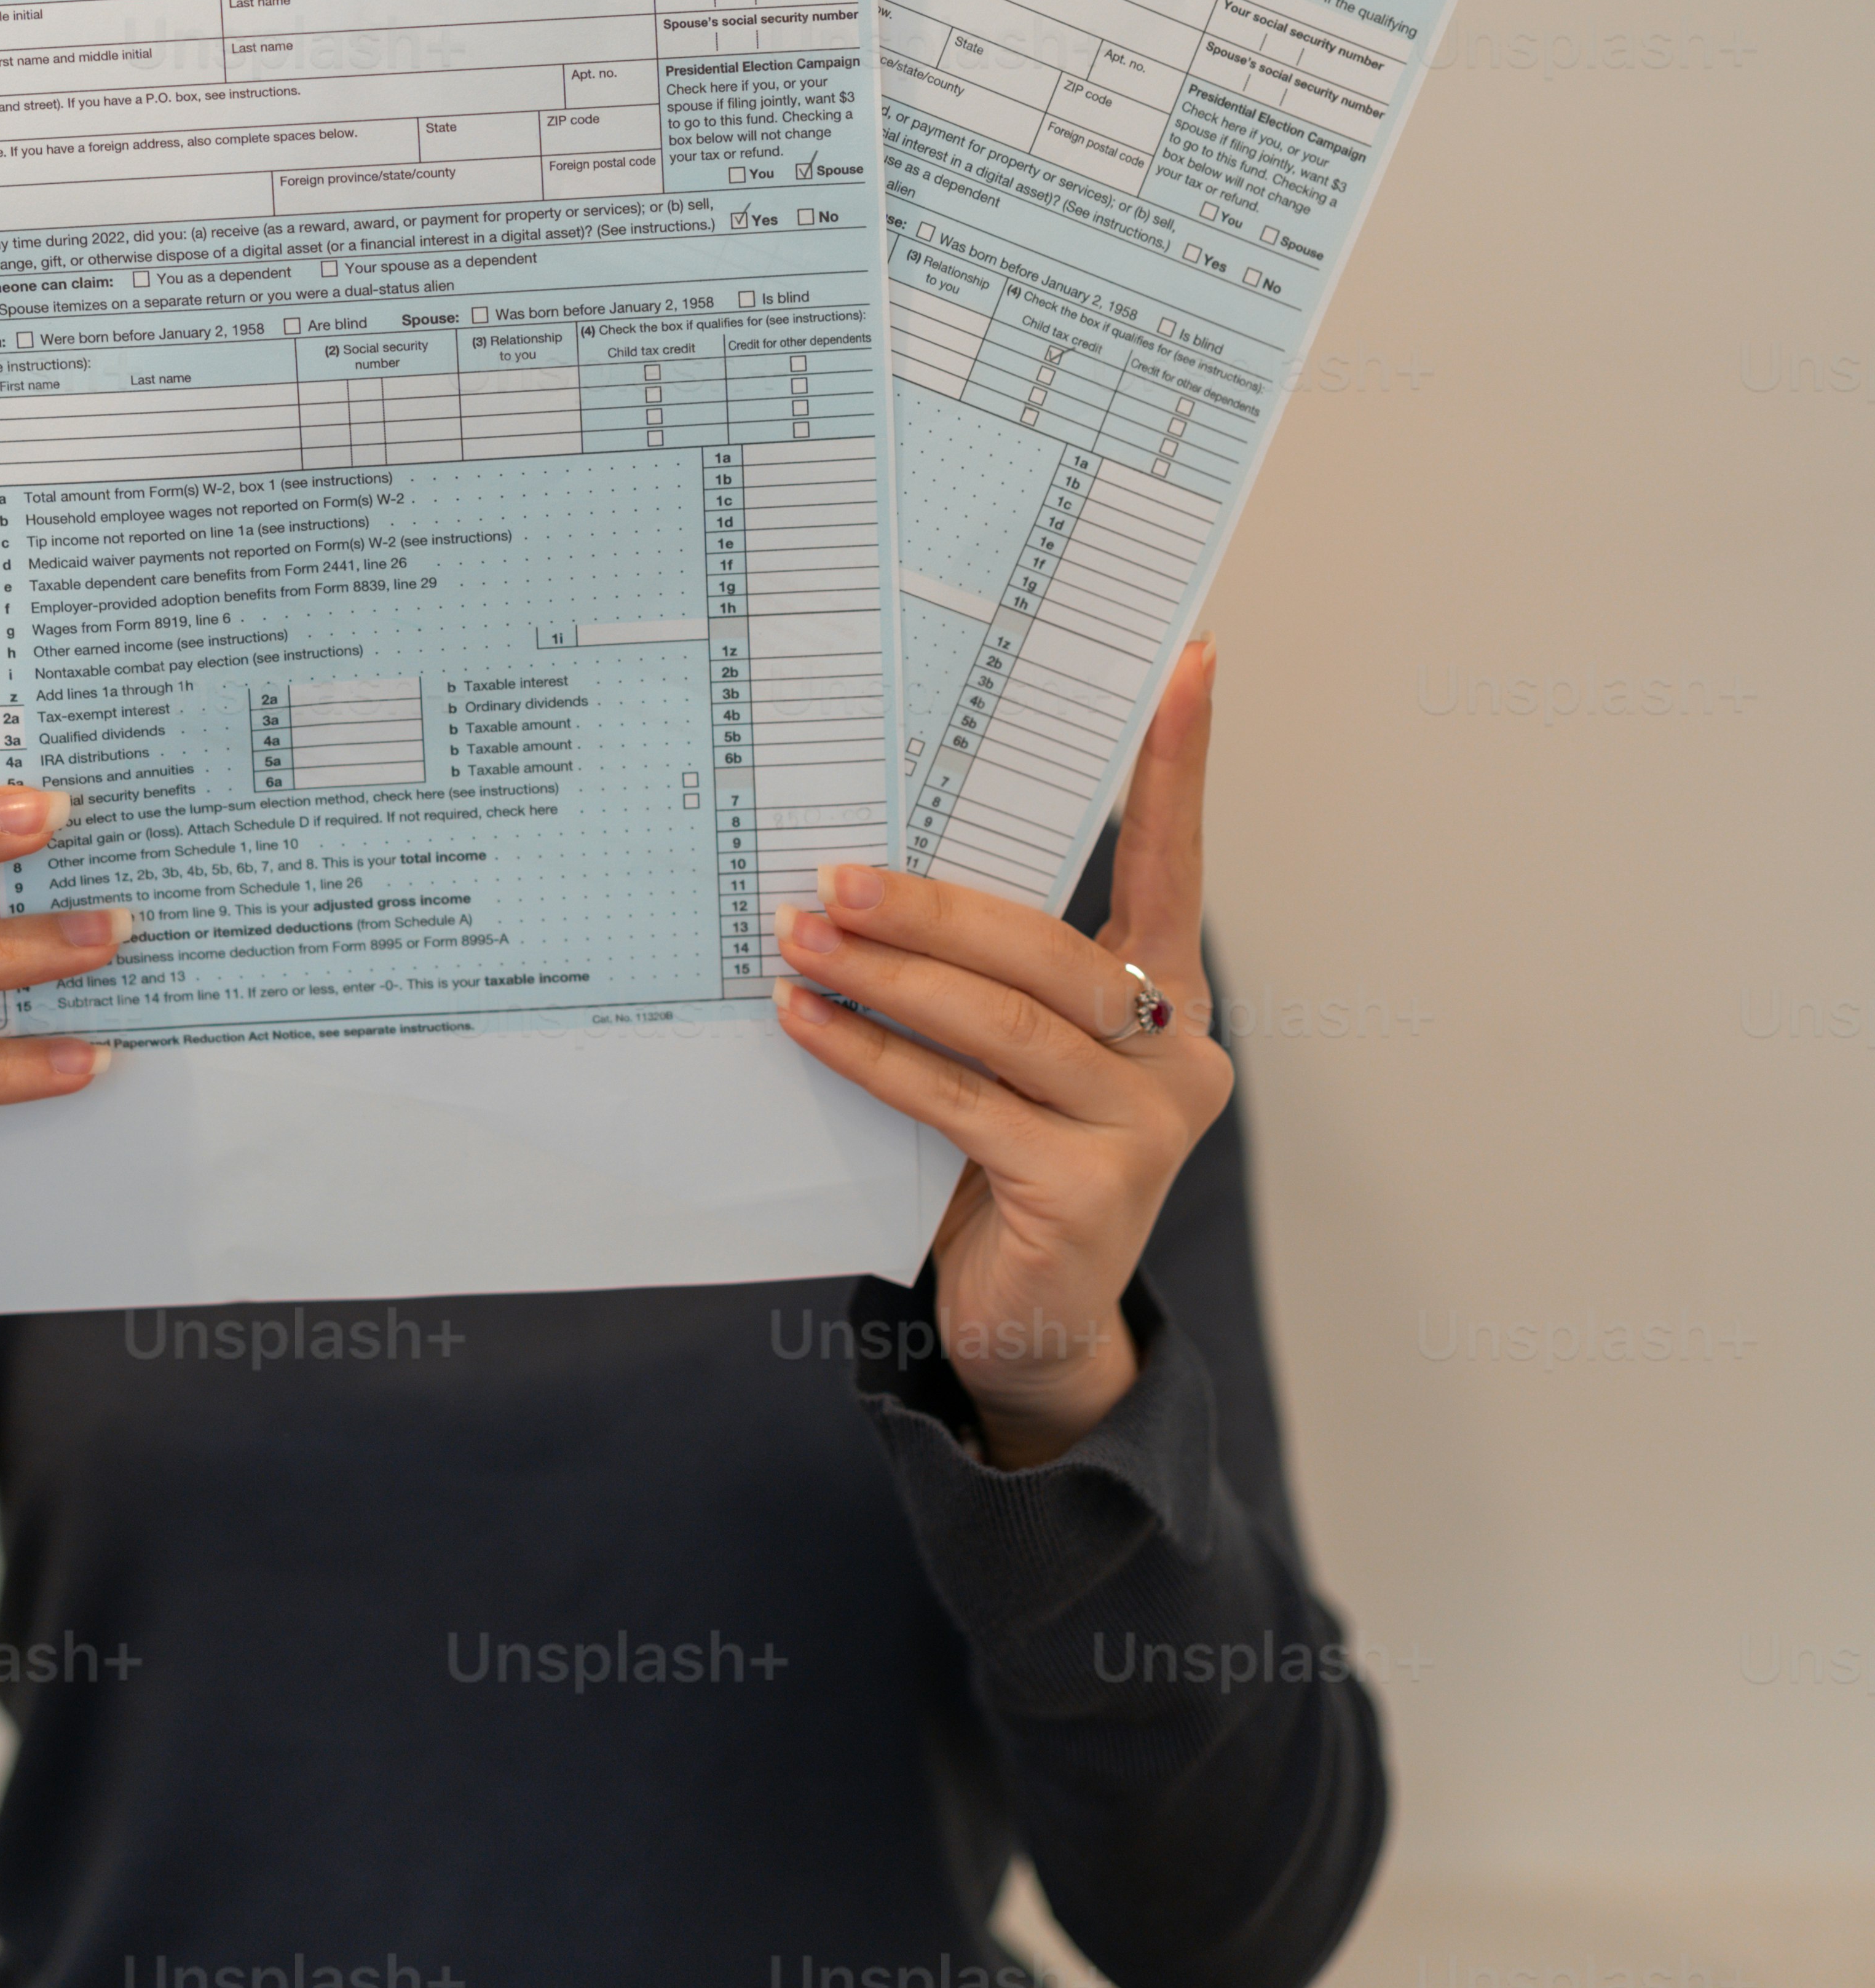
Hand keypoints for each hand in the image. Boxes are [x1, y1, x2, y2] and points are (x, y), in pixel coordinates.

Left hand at [771, 637, 1231, 1465]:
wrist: (1032, 1323)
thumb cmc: (1009, 1160)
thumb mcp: (1013, 1056)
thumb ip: (992, 978)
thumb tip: (871, 871)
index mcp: (1168, 999)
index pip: (1176, 864)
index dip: (1179, 766)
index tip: (1189, 664)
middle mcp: (1179, 1054)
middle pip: (1049, 952)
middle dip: (933, 907)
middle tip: (835, 875)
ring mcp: (1145, 1129)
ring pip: (1002, 1025)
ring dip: (887, 978)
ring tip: (798, 940)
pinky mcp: (1089, 1191)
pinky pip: (960, 1102)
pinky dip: (874, 1058)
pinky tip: (810, 1025)